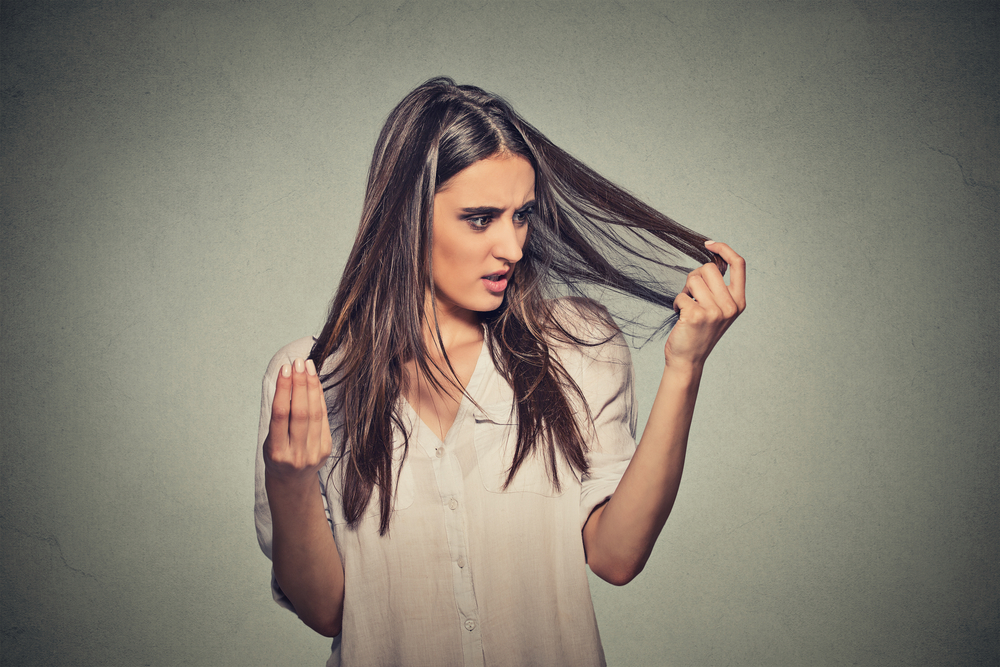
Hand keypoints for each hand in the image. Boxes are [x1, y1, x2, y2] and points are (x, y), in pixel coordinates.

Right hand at [263, 358, 332, 483]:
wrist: (292, 481)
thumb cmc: (277, 456)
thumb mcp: (270, 441)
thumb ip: (280, 417)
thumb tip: (289, 382)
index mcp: (276, 451)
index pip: (281, 414)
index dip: (284, 389)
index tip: (285, 369)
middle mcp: (296, 453)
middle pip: (301, 412)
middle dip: (300, 384)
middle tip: (298, 363)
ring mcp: (313, 453)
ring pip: (315, 414)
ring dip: (311, 387)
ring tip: (308, 367)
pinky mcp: (326, 449)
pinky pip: (323, 419)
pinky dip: (319, 399)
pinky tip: (315, 384)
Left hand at [664, 241, 745, 366]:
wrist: (688, 360)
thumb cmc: (700, 331)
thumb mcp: (718, 310)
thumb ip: (719, 288)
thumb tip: (711, 260)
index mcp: (739, 302)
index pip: (739, 264)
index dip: (724, 248)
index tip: (709, 244)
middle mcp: (730, 306)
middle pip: (709, 268)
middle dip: (695, 277)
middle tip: (692, 294)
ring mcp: (714, 311)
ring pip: (693, 279)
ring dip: (685, 291)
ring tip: (687, 308)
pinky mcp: (696, 315)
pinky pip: (681, 295)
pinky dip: (676, 303)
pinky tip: (680, 317)